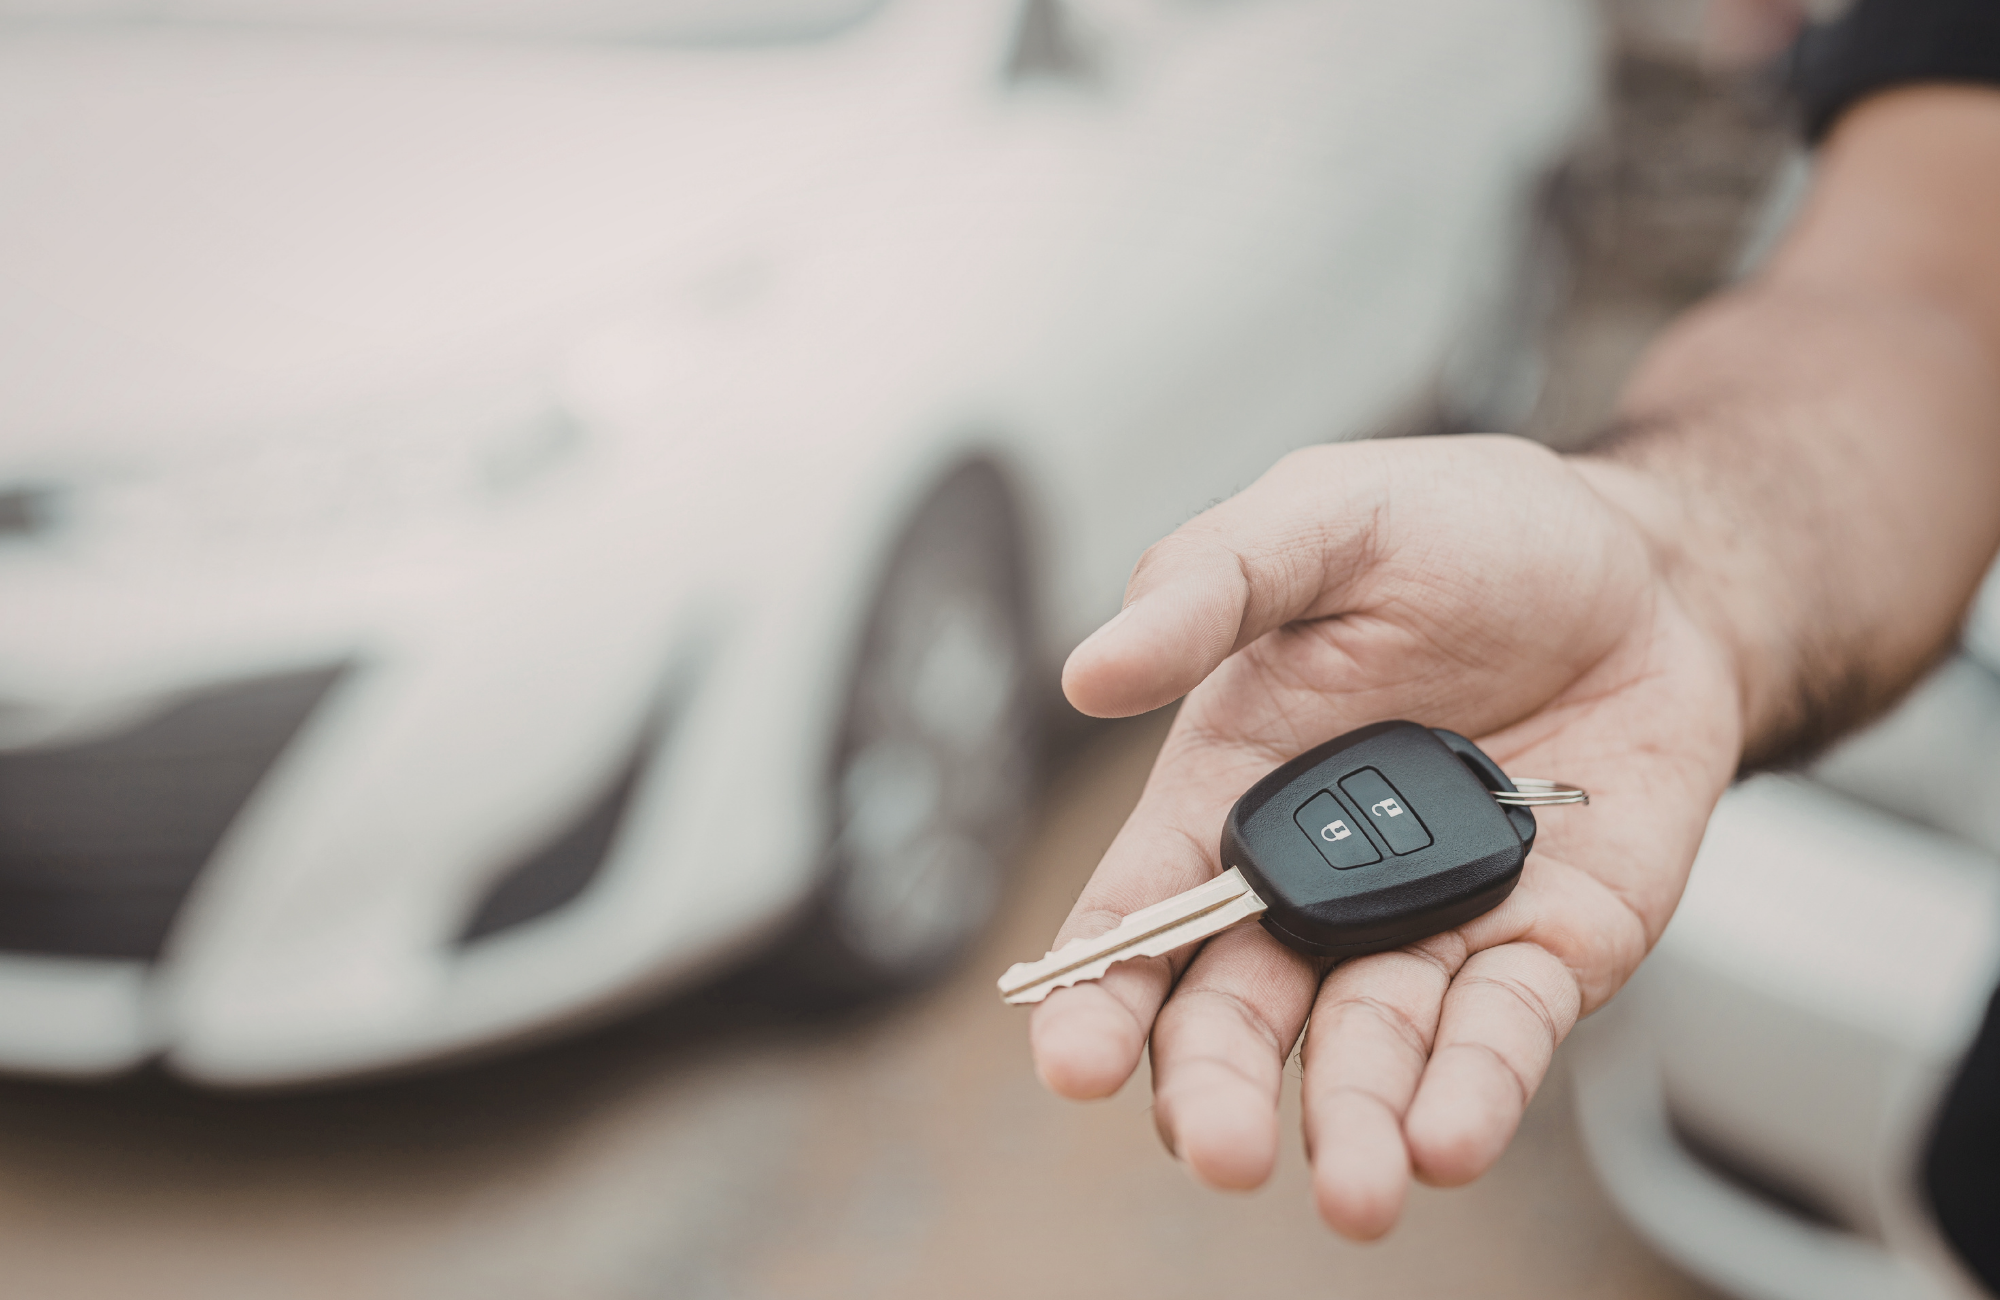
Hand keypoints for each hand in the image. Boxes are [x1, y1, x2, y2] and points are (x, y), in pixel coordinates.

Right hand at [1031, 434, 1743, 1237]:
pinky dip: (1474, 1089)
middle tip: (1221, 1146)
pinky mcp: (1544, 950)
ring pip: (1369, 1049)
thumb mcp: (1324, 517)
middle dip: (1219, 1088)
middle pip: (1239, 1012)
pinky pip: (1502, 1034)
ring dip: (1351, 1120)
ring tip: (1353, 1186)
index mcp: (1229, 788)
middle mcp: (1314, 882)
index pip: (1140, 913)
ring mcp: (1428, 926)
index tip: (1071, 1061)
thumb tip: (1087, 672)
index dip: (1096, 992)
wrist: (1651, 569)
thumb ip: (1208, 584)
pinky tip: (1445, 1138)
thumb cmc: (1468, 532)